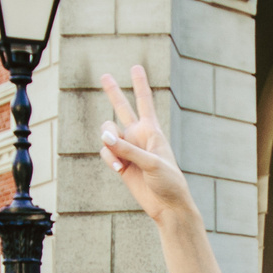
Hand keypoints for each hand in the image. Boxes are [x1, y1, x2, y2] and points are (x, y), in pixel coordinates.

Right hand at [99, 66, 195, 223]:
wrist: (167, 205)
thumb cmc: (168, 181)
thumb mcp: (152, 162)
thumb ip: (128, 149)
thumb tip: (105, 138)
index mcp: (152, 131)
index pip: (145, 102)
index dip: (140, 84)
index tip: (136, 67)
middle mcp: (138, 136)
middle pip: (122, 109)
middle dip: (113, 93)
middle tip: (104, 75)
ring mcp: (128, 149)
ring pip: (108, 135)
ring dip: (110, 144)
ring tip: (120, 162)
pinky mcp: (121, 163)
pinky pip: (106, 153)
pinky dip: (110, 159)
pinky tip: (120, 169)